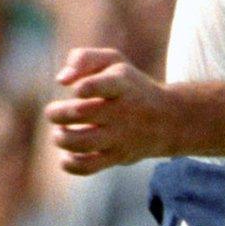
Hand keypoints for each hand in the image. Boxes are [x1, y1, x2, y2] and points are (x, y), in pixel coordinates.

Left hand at [45, 48, 176, 174]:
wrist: (169, 120)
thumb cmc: (130, 86)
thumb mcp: (114, 62)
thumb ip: (84, 58)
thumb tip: (61, 79)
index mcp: (121, 84)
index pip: (99, 85)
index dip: (82, 87)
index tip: (77, 90)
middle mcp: (122, 111)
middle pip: (81, 112)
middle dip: (57, 112)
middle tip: (56, 112)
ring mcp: (121, 137)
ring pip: (81, 142)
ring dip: (60, 137)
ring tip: (61, 131)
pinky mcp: (117, 158)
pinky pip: (87, 167)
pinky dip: (69, 163)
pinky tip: (68, 152)